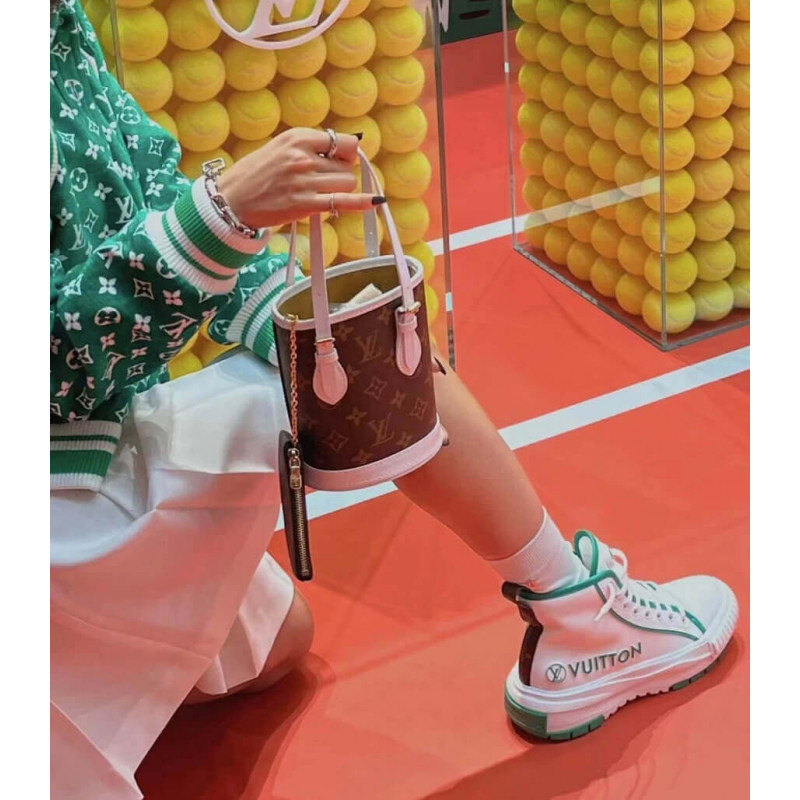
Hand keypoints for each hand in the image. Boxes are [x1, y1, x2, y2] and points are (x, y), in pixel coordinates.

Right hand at [216, 128, 383, 229]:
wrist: (231, 202)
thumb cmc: (255, 176)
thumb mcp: (280, 148)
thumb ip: (312, 146)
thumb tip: (355, 143)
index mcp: (296, 137)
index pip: (342, 141)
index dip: (346, 153)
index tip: (340, 160)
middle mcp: (302, 156)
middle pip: (346, 165)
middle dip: (339, 174)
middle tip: (320, 182)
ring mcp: (304, 181)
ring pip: (346, 183)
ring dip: (340, 190)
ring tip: (318, 193)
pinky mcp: (305, 204)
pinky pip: (343, 201)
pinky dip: (361, 203)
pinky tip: (376, 201)